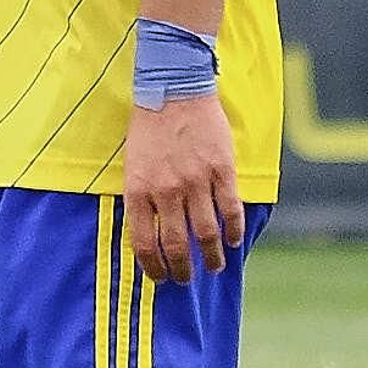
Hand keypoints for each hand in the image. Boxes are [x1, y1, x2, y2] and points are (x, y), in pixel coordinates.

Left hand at [124, 96, 243, 284]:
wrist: (174, 88)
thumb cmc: (149, 128)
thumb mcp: (132, 165)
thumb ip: (141, 198)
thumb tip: (150, 234)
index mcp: (139, 190)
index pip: (144, 243)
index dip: (154, 267)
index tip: (161, 278)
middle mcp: (167, 191)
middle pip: (177, 246)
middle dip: (182, 270)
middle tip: (186, 279)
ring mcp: (196, 181)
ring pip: (207, 234)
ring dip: (212, 257)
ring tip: (214, 266)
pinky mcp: (221, 170)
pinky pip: (230, 210)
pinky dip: (234, 231)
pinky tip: (234, 241)